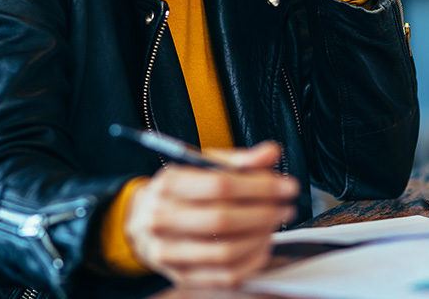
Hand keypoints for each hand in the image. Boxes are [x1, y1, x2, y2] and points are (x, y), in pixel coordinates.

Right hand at [123, 142, 298, 287]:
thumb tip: (271, 153)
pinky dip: (252, 262)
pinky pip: (226, 275)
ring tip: (274, 225)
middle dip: (264, 214)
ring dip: (260, 238)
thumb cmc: (179, 192)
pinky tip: (262, 246)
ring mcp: (169, 250)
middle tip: (285, 207)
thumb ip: (239, 160)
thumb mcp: (201, 166)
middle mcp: (162, 218)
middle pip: (223, 220)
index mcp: (168, 184)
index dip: (260, 186)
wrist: (142, 221)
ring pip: (226, 251)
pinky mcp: (182, 275)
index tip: (286, 186)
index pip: (220, 185)